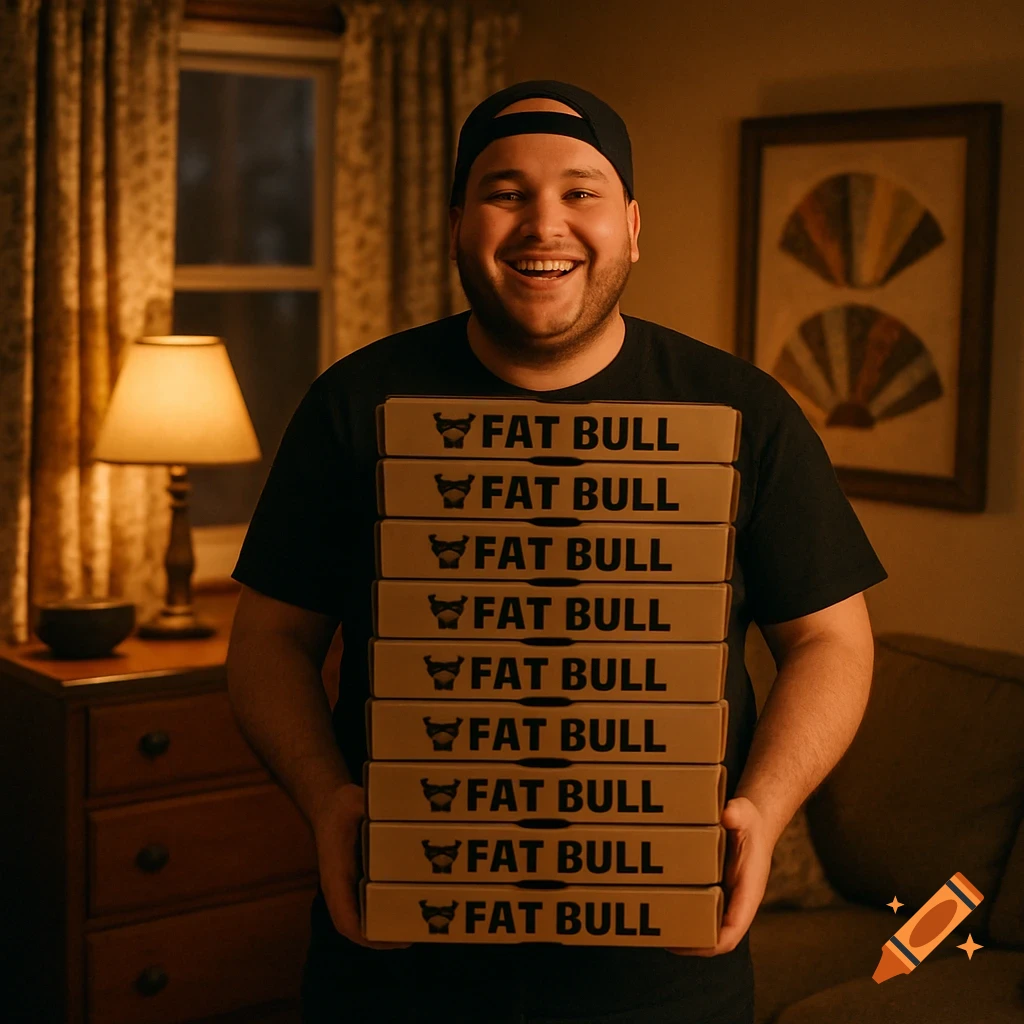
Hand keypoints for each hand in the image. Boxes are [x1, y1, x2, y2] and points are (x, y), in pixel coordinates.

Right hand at [311, 782, 408, 949]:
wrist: (328, 806)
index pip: (345, 917)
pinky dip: (380, 917)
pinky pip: (362, 908)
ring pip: (357, 921)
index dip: (367, 935)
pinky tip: (404, 912)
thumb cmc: (341, 808)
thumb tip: (393, 809)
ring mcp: (343, 888)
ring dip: (380, 932)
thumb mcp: (355, 802)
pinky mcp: (352, 883)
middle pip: (353, 927)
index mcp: (335, 874)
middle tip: (413, 937)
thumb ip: (370, 808)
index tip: (395, 940)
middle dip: (380, 939)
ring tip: (412, 930)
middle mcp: (337, 887)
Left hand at [665, 796, 773, 956]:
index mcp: (749, 891)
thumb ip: (737, 814)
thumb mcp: (745, 813)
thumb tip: (727, 813)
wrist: (753, 822)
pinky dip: (687, 918)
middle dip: (693, 945)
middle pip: (719, 938)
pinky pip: (704, 914)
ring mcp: (728, 899)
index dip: (713, 942)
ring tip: (658, 933)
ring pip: (711, 930)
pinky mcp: (718, 892)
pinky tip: (663, 912)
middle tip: (663, 940)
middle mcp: (739, 901)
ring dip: (688, 936)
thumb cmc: (749, 820)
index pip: (734, 929)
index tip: (689, 944)